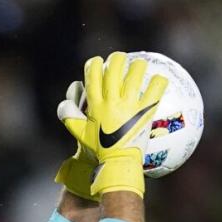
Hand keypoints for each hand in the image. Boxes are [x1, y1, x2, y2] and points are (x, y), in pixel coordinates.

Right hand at [58, 52, 167, 197]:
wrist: (117, 162)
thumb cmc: (99, 150)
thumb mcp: (81, 134)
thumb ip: (70, 118)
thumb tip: (63, 104)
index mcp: (95, 105)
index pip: (93, 75)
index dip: (95, 64)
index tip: (99, 62)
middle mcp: (111, 101)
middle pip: (114, 68)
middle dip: (117, 59)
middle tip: (121, 59)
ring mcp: (129, 105)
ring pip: (135, 73)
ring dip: (138, 65)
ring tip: (140, 65)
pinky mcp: (145, 111)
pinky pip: (155, 90)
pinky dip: (158, 82)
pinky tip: (158, 79)